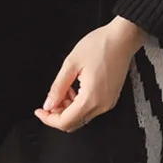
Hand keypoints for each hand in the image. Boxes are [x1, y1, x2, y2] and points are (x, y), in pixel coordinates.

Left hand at [33, 16, 149, 132]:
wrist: (122, 38)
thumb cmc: (101, 45)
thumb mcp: (71, 63)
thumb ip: (58, 87)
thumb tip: (49, 104)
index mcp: (91, 98)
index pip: (65, 122)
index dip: (49, 119)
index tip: (40, 111)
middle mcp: (102, 105)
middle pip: (74, 123)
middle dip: (58, 115)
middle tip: (50, 100)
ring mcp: (108, 103)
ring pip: (82, 117)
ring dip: (68, 109)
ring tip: (64, 89)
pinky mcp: (111, 98)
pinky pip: (91, 109)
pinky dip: (79, 104)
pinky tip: (75, 88)